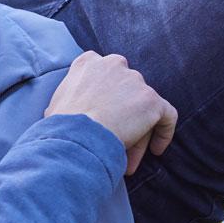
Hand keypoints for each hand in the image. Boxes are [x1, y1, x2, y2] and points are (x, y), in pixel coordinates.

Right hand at [45, 51, 177, 175]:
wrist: (76, 133)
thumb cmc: (61, 124)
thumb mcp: (56, 101)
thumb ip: (71, 97)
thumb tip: (69, 110)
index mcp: (89, 62)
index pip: (105, 74)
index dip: (107, 96)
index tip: (105, 115)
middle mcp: (114, 64)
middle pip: (126, 92)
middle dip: (123, 118)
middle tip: (115, 141)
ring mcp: (135, 81)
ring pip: (143, 107)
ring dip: (137, 132)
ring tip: (128, 159)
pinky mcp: (152, 100)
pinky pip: (167, 115)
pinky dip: (164, 132)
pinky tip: (156, 150)